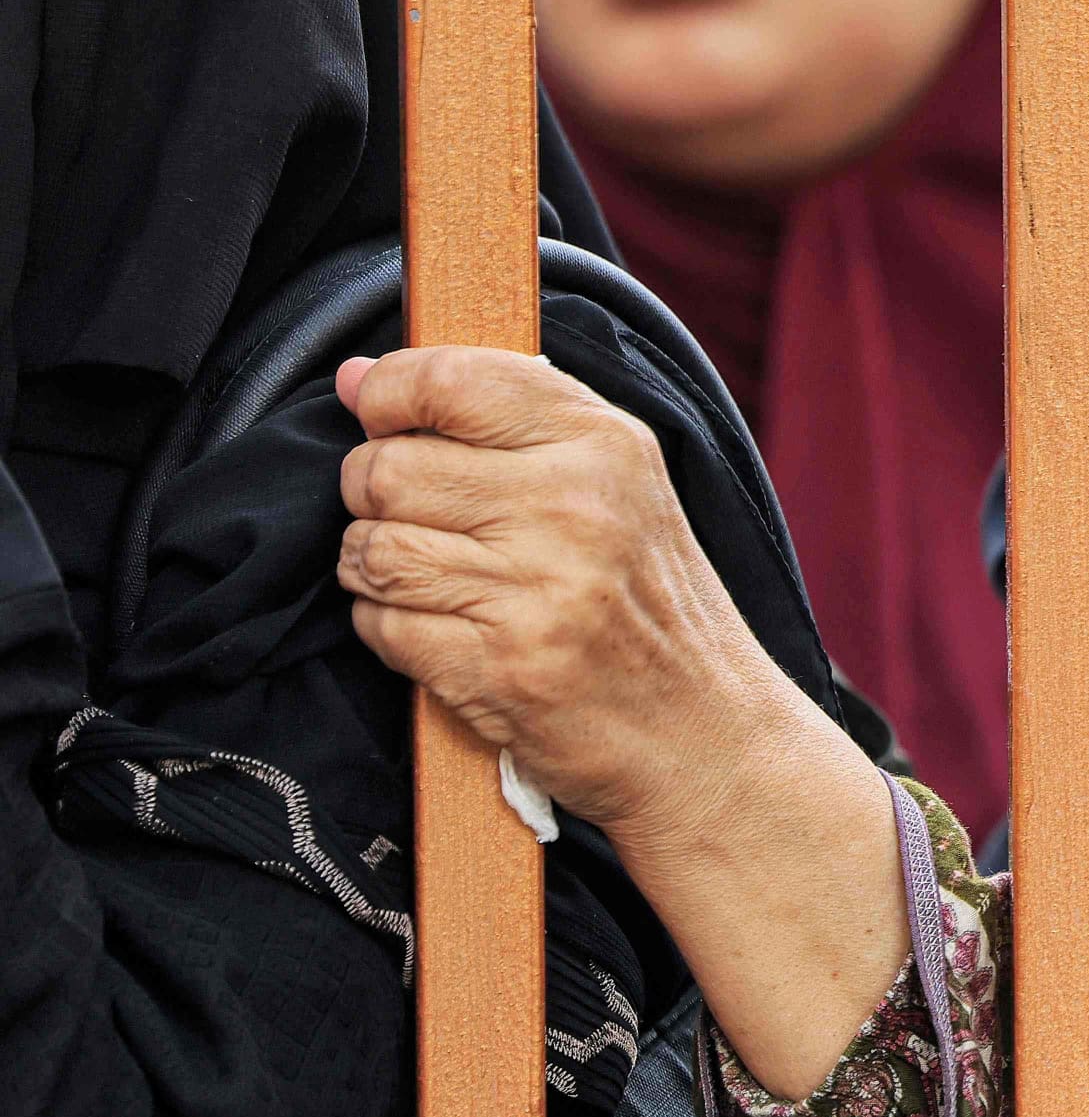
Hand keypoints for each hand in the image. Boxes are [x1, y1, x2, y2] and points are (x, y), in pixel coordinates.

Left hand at [333, 346, 802, 837]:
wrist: (706, 737)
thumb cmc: (654, 609)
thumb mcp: (619, 487)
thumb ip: (504, 420)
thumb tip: (355, 379)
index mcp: (606, 448)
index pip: (449, 380)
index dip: (388, 393)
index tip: (383, 418)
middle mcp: (572, 511)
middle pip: (388, 470)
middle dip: (376, 496)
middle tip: (419, 520)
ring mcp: (537, 594)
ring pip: (372, 550)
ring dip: (377, 568)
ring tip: (429, 580)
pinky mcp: (502, 670)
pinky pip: (383, 626)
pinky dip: (392, 630)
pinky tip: (443, 633)